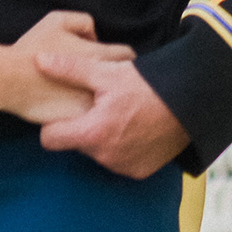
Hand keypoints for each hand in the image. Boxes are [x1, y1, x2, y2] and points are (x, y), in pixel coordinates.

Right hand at [4, 8, 131, 128]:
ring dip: (105, 96)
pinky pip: (92, 117)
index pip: (126, 55)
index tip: (117, 57)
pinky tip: (77, 106)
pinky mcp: (78, 122)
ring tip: (92, 92)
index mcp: (98, 55)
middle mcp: (101, 81)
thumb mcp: (57, 20)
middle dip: (117, 77)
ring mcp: (91, 104)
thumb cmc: (32, 48)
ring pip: (109, 101)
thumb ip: (83, 23)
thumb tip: (93, 37)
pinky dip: (89, 112)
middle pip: (122, 79)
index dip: (123, 54)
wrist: (11, 80)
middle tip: (107, 76)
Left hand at [34, 42, 188, 178]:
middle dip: (82, 126)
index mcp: (93, 133)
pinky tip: (134, 127)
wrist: (192, 104)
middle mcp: (105, 157)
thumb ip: (70, 69)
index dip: (52, 123)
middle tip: (97, 105)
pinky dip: (122, 147)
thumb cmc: (148, 86)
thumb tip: (39, 59)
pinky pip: (118, 161)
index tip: (62, 110)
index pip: (49, 139)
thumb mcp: (107, 73)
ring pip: (97, 152)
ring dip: (102, 136)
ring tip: (119, 113)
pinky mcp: (139, 172)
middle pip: (76, 143)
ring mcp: (123, 167)